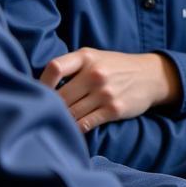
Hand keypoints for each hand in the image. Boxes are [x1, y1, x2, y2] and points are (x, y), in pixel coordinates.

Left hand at [39, 48, 179, 130]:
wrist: (150, 76)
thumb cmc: (115, 66)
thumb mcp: (94, 56)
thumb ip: (71, 66)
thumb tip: (39, 85)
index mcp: (86, 57)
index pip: (54, 68)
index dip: (41, 83)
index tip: (35, 93)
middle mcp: (95, 74)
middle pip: (60, 97)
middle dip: (50, 107)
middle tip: (42, 115)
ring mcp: (105, 93)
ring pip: (71, 113)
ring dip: (61, 120)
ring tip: (54, 124)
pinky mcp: (114, 110)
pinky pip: (85, 124)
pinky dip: (75, 129)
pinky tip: (70, 130)